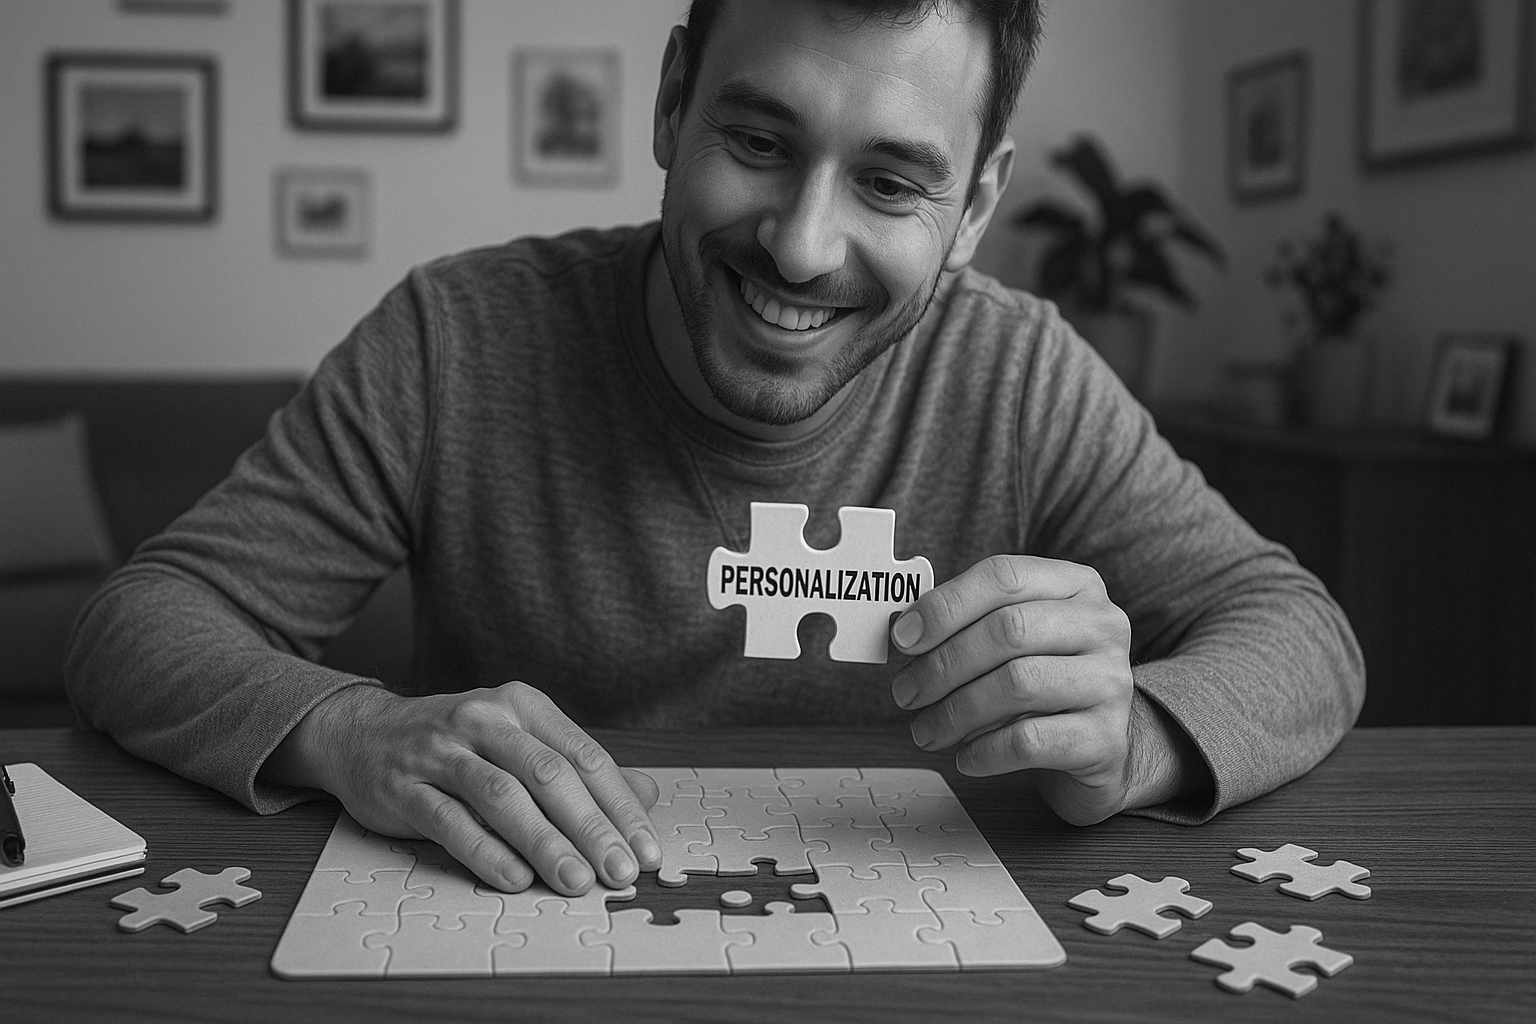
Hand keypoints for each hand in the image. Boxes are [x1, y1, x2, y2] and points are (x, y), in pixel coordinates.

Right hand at [261, 681, 661, 894]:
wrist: (363, 733)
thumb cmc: (458, 743)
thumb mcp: (521, 742)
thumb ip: (580, 769)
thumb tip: (647, 797)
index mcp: (523, 706)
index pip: (584, 757)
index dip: (620, 806)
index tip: (646, 849)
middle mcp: (485, 719)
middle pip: (550, 776)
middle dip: (592, 828)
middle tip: (621, 870)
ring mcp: (441, 752)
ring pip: (503, 797)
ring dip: (545, 842)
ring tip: (578, 881)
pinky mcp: (404, 787)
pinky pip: (451, 821)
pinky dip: (486, 851)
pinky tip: (516, 878)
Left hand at [889, 554, 1138, 824]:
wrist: (1098, 747)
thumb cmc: (1042, 683)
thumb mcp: (1012, 641)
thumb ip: (967, 624)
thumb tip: (903, 630)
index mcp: (1076, 586)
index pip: (1004, 576)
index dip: (945, 605)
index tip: (902, 638)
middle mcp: (1103, 626)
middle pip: (1008, 630)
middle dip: (943, 664)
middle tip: (906, 693)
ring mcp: (1111, 682)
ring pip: (1017, 684)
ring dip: (955, 711)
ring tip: (927, 730)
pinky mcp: (1106, 740)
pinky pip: (1029, 741)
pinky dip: (984, 750)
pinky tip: (965, 757)